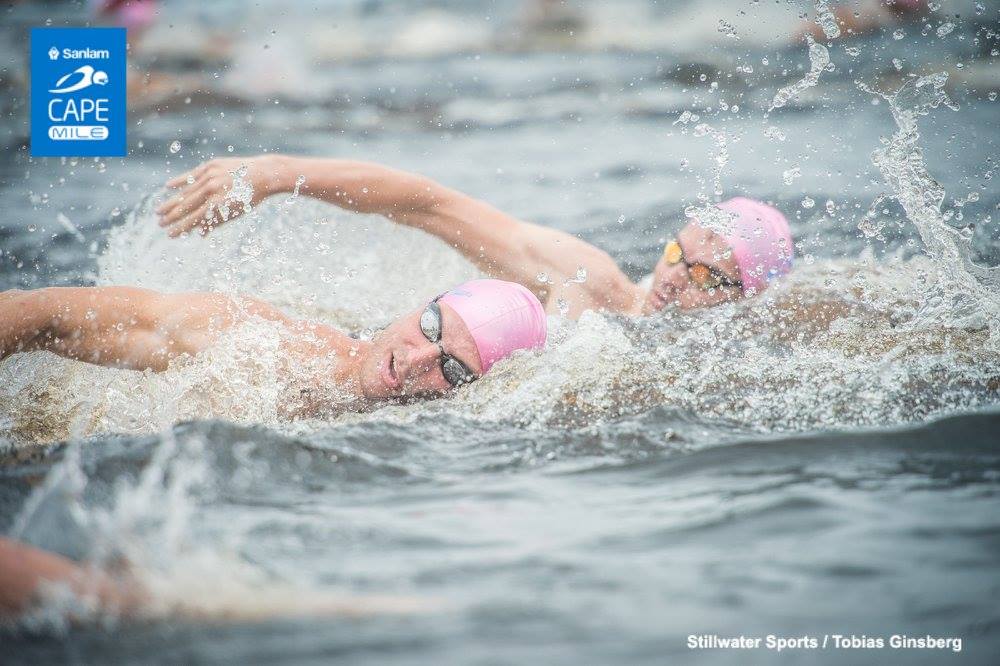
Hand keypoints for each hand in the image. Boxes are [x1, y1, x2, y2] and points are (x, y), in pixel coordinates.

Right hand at [156, 155, 289, 236]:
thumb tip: (199, 233)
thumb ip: (217, 222)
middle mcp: (213, 189)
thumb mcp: (236, 212)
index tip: (169, 234)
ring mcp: (211, 175)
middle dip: (172, 216)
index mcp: (219, 204)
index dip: (181, 228)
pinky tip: (168, 186)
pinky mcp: (212, 165)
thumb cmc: (250, 197)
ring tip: (160, 211)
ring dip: (172, 201)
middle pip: (186, 205)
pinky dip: (180, 180)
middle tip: (160, 223)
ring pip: (186, 191)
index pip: (194, 219)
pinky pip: (192, 174)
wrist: (264, 174)